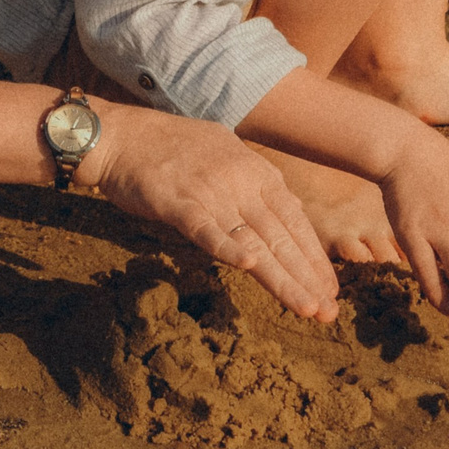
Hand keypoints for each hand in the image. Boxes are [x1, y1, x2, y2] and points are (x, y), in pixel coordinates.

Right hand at [80, 104, 339, 321]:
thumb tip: (280, 203)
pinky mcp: (177, 203)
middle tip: (329, 313)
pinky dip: (227, 247)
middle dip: (307, 277)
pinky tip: (248, 266)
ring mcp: (210, 192)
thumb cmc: (168, 146)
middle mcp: (239, 181)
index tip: (328, 288)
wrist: (119, 135)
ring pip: (254, 241)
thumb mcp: (224, 152)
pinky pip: (206, 229)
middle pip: (281, 237)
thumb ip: (253, 180)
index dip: (313, 257)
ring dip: (282, 278)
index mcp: (255, 170)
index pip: (294, 220)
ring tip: (307, 307)